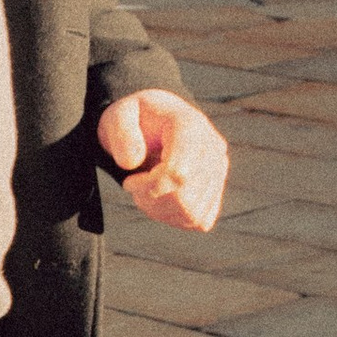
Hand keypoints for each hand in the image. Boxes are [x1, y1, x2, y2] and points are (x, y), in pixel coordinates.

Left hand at [98, 89, 227, 233]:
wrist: (153, 124)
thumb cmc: (135, 119)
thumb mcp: (118, 116)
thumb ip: (121, 135)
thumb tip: (130, 163)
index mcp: (192, 126)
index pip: (179, 174)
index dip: (149, 187)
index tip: (129, 181)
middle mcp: (213, 148)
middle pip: (185, 198)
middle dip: (151, 199)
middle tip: (133, 186)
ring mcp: (218, 171)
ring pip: (193, 213)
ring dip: (160, 210)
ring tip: (144, 191)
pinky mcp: (216, 190)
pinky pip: (199, 220)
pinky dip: (174, 217)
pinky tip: (160, 200)